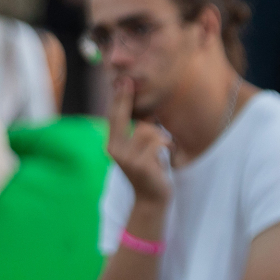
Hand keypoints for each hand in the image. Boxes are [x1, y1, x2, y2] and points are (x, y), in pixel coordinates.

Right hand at [106, 77, 172, 204]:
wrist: (152, 199)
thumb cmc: (150, 169)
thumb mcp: (140, 148)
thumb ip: (138, 130)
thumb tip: (145, 108)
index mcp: (112, 144)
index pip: (115, 117)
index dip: (119, 98)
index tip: (123, 80)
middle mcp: (114, 150)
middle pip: (128, 119)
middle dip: (134, 107)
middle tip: (135, 90)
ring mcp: (126, 158)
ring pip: (149, 131)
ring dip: (162, 138)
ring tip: (164, 150)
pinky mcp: (140, 165)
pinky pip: (158, 143)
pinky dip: (167, 146)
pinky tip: (167, 156)